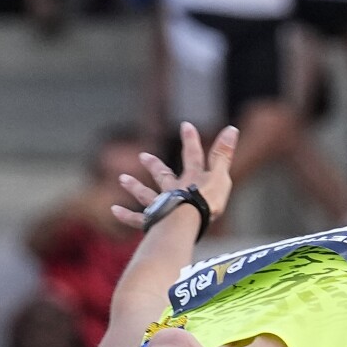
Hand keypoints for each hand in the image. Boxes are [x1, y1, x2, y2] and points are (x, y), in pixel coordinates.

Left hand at [117, 123, 239, 227]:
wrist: (187, 221)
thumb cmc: (207, 201)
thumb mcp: (220, 176)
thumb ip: (224, 154)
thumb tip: (232, 128)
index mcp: (193, 180)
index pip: (193, 156)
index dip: (191, 141)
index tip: (185, 125)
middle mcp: (175, 190)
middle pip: (164, 175)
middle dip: (155, 166)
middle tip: (142, 156)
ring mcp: (163, 205)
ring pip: (147, 195)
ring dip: (135, 187)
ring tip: (122, 179)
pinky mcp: (155, 221)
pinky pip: (139, 218)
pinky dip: (126, 215)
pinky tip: (114, 210)